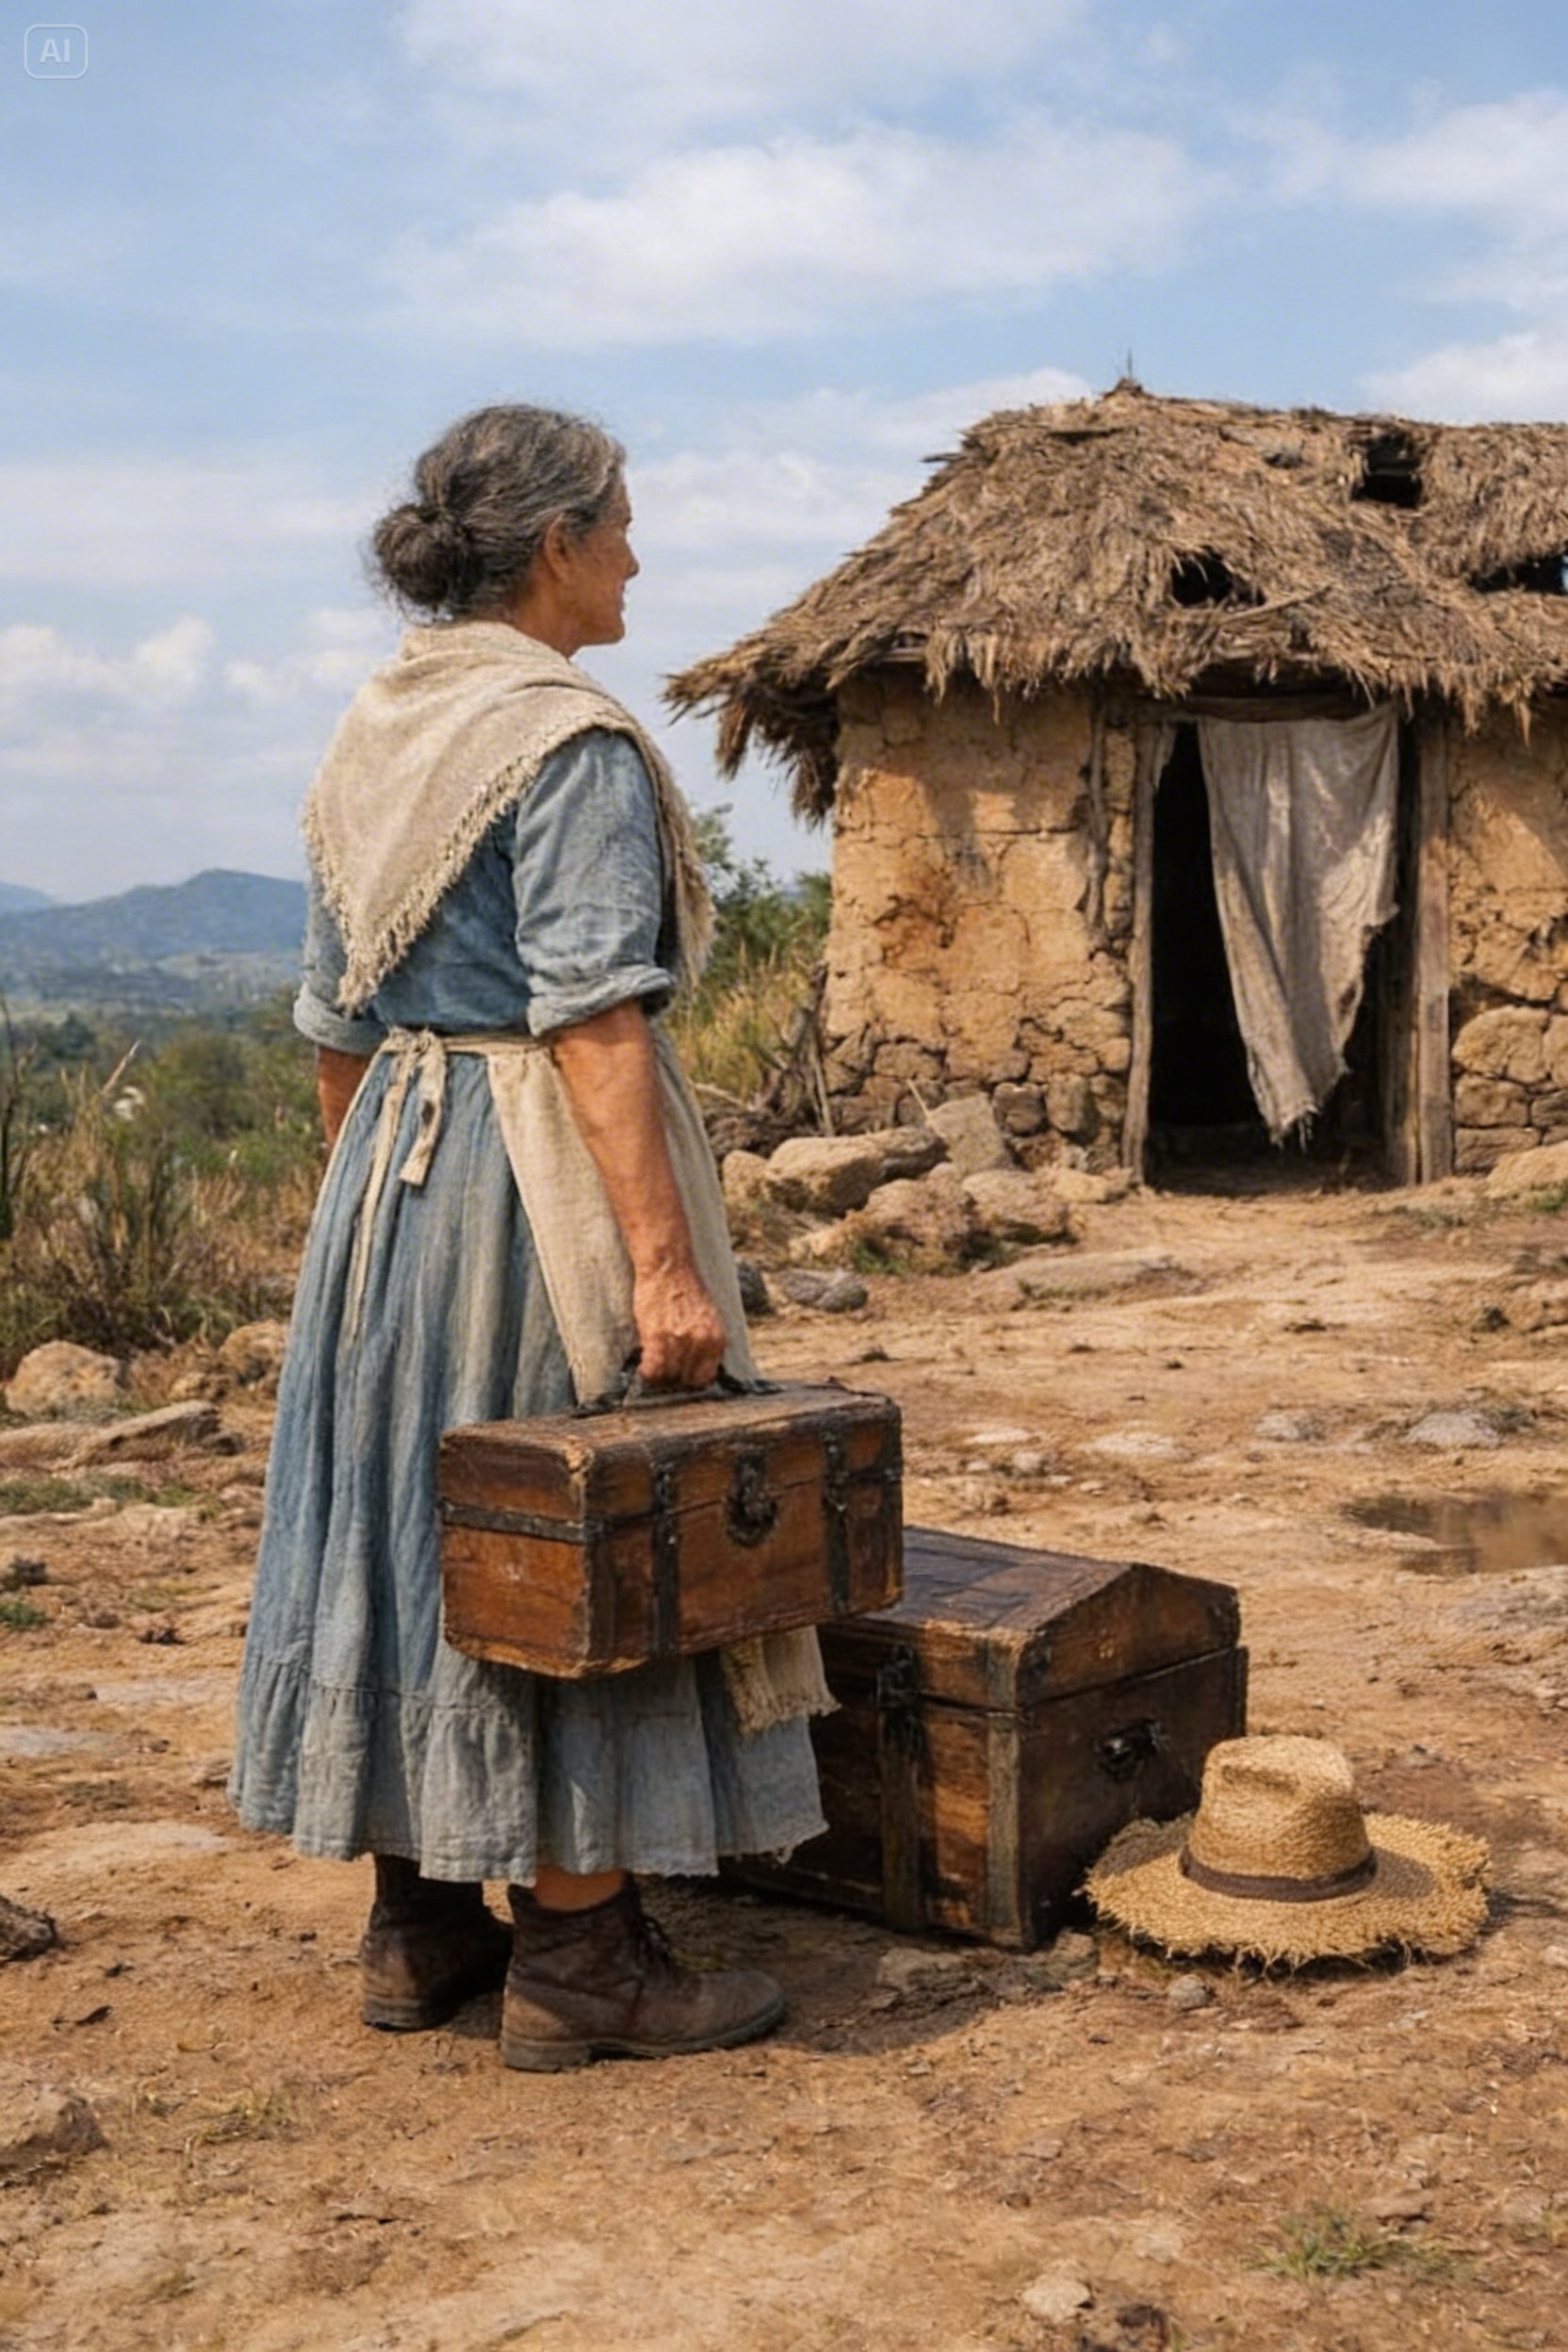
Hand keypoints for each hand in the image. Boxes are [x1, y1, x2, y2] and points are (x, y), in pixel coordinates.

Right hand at [631, 1259, 726, 1389]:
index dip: (691, 1379)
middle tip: (665, 1367)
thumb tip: (696, 1366)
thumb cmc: (686, 1288)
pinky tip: (644, 1363)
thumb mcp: (708, 1318)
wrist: (669, 1266)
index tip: (682, 1375)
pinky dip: (647, 1371)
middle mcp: (701, 1343)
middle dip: (675, 1378)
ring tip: (653, 1362)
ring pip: (668, 1376)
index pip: (706, 1378)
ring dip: (659, 1373)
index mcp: (717, 1339)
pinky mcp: (657, 1337)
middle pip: (687, 1381)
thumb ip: (705, 1342)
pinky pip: (653, 1370)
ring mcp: (680, 1341)